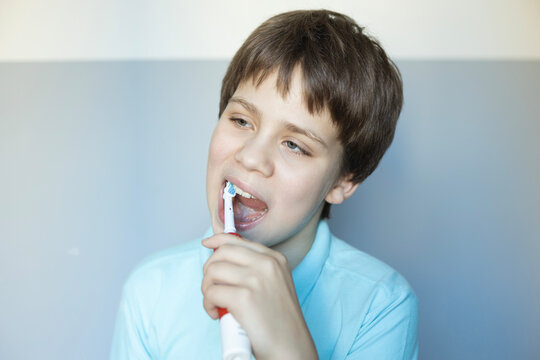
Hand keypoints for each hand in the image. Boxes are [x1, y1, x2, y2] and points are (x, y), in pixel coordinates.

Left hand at [201, 233, 317, 359]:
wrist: (290, 349)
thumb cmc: (279, 322)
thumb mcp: (274, 285)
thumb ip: (254, 269)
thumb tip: (222, 258)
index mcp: (275, 259)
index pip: (237, 240)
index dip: (217, 240)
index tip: (207, 244)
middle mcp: (267, 264)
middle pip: (222, 253)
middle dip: (209, 270)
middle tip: (212, 288)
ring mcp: (256, 279)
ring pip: (213, 272)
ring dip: (207, 290)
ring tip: (216, 305)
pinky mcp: (244, 298)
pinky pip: (211, 293)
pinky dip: (208, 305)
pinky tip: (218, 314)